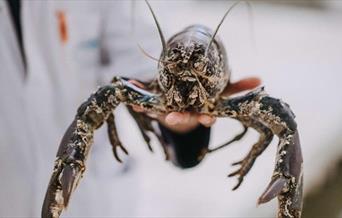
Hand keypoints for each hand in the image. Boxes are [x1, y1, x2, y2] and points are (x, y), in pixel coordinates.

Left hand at [130, 77, 260, 132]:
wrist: (187, 106)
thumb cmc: (206, 99)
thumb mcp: (222, 93)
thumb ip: (237, 87)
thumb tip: (260, 79)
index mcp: (200, 111)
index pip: (205, 116)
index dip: (206, 118)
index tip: (208, 118)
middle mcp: (185, 112)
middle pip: (183, 116)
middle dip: (179, 117)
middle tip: (174, 117)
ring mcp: (171, 110)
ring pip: (163, 111)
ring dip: (153, 109)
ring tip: (144, 106)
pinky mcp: (159, 106)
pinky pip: (148, 103)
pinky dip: (140, 99)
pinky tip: (132, 92)